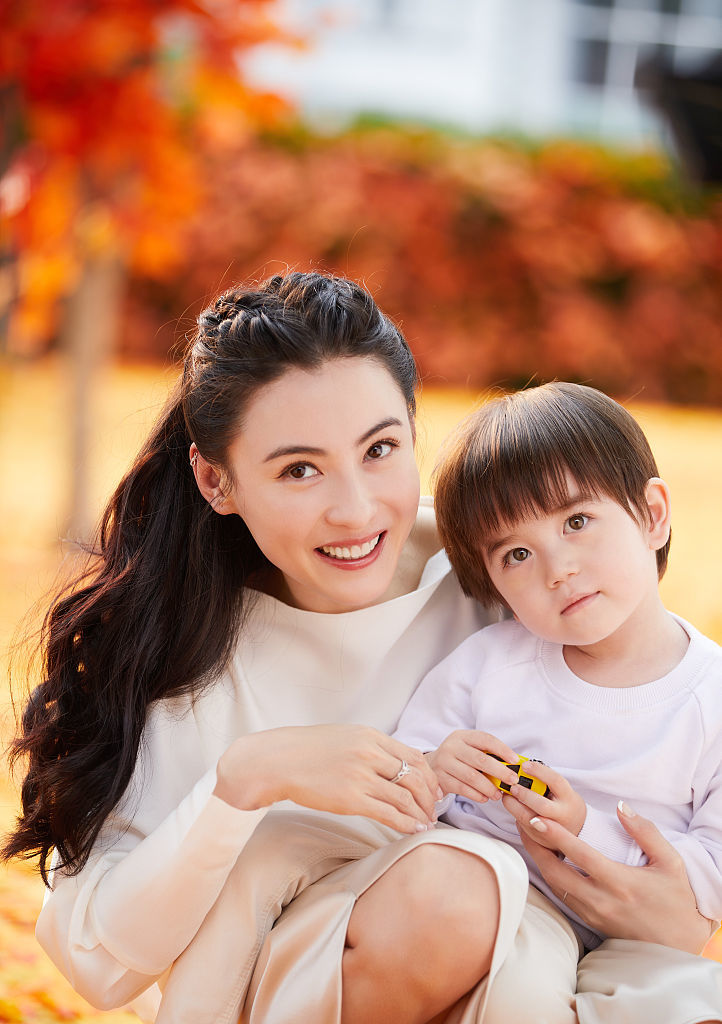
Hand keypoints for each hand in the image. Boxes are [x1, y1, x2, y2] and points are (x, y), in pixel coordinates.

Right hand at [214, 724, 441, 834]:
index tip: (435, 790)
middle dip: (429, 797)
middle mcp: (370, 753)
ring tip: (425, 823)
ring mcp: (361, 776)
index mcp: (371, 736)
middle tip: (434, 811)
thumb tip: (394, 763)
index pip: (415, 756)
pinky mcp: (351, 798)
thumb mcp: (347, 737)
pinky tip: (412, 829)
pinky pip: (389, 813)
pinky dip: (406, 823)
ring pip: (405, 797)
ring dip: (420, 813)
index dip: (430, 776)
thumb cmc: (310, 750)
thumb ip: (372, 747)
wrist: (280, 760)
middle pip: (416, 777)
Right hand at [426, 730, 519, 803]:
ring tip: (498, 794)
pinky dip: (476, 794)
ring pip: (472, 776)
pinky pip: (462, 788)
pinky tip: (485, 798)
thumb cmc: (457, 759)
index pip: (485, 739)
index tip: (515, 761)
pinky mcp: (440, 778)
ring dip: (489, 787)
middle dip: (500, 771)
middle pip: (480, 759)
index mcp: (462, 736)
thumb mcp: (468, 749)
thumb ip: (486, 754)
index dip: (502, 750)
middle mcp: (451, 746)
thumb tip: (512, 766)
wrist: (430, 767)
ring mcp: (444, 762)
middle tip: (512, 780)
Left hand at [501, 761, 585, 845]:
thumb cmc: (564, 802)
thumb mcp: (562, 790)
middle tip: (512, 786)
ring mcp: (552, 830)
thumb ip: (546, 781)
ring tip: (507, 796)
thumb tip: (522, 767)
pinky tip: (511, 805)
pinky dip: (515, 814)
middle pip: (542, 806)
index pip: (556, 781)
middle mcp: (562, 815)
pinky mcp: (541, 839)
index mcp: (569, 798)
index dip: (539, 771)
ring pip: (530, 820)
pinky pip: (524, 828)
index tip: (525, 765)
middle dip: (524, 795)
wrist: (576, 827)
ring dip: (514, 806)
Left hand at [518, 802, 714, 952]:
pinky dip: (550, 876)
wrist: (679, 944)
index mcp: (620, 883)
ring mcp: (593, 914)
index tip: (536, 819)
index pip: (580, 855)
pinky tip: (545, 860)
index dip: (556, 836)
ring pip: (555, 885)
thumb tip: (621, 806)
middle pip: (555, 872)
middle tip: (522, 823)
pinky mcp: (590, 922)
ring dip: (539, 861)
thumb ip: (645, 832)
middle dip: (535, 847)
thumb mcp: (671, 862)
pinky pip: (562, 896)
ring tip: (528, 836)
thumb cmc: (676, 900)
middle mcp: (601, 900)